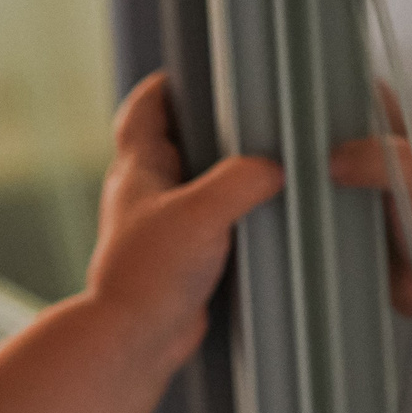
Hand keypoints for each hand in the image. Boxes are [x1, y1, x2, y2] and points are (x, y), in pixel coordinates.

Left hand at [87, 73, 284, 367]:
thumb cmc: (151, 274)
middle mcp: (145, 194)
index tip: (197, 72)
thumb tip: (274, 168)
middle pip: (173, 142)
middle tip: (248, 116)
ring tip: (267, 165)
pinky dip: (232, 217)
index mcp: (138, 169)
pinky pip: (209, 226)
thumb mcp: (202, 213)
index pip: (143, 109)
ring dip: (224, 177)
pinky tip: (263, 221)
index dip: (165, 85)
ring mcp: (161, 228)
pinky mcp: (180, 260)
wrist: (136, 340)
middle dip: (208, 128)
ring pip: (193, 186)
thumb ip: (241, 181)